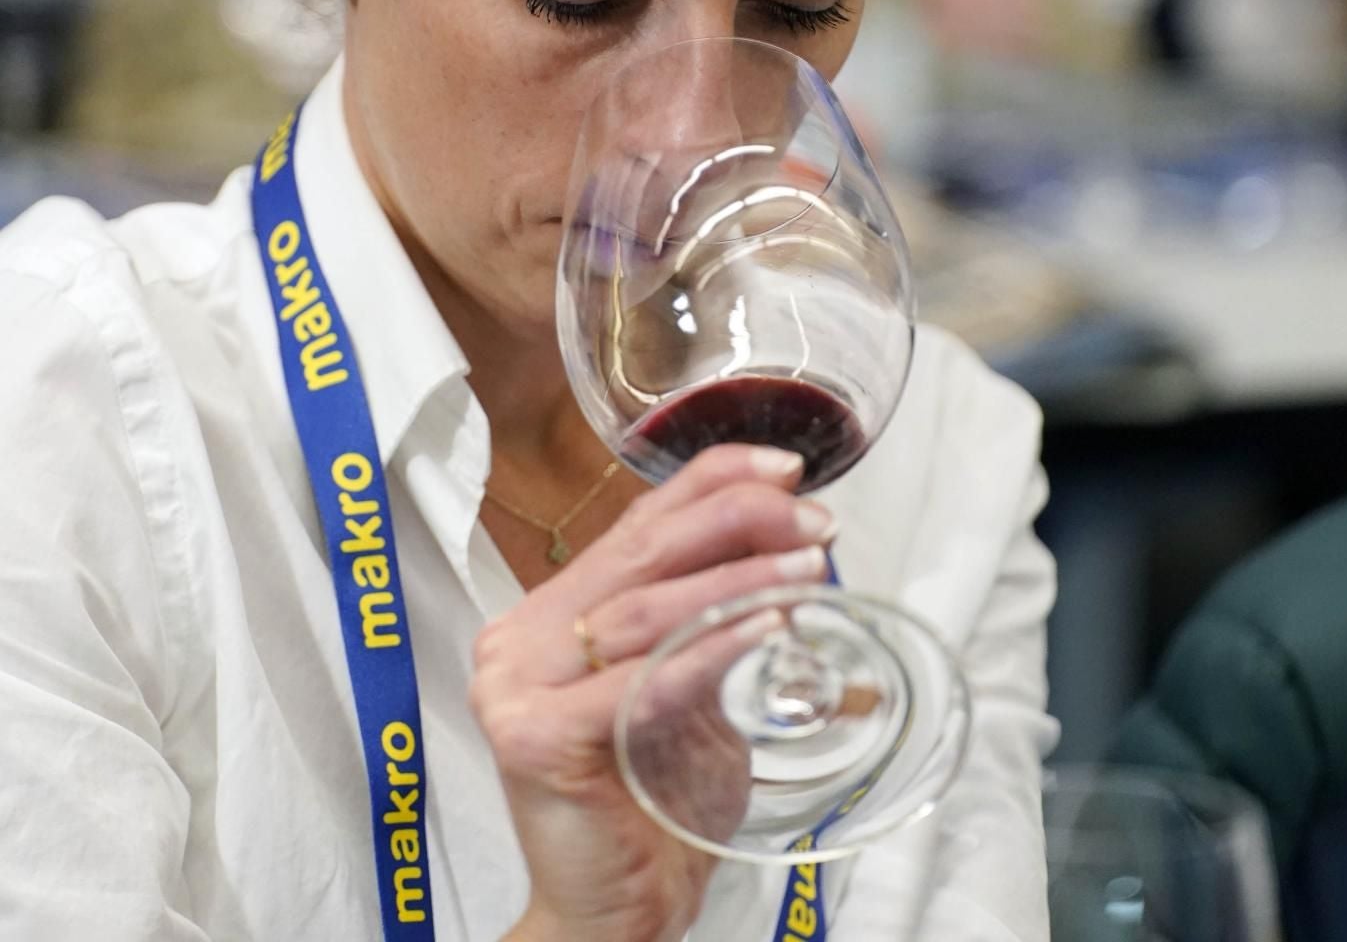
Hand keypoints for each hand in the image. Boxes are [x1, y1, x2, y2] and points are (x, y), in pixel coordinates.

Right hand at [473, 444, 836, 941]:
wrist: (616, 913)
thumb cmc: (653, 802)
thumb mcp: (688, 689)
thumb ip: (709, 622)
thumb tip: (792, 552)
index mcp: (552, 612)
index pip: (637, 522)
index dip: (712, 482)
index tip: (786, 468)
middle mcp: (521, 635)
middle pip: (641, 551)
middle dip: (737, 521)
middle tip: (811, 521)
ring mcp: (516, 683)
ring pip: (644, 609)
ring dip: (738, 580)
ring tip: (808, 570)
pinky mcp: (531, 736)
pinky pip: (636, 680)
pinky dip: (708, 648)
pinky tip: (765, 626)